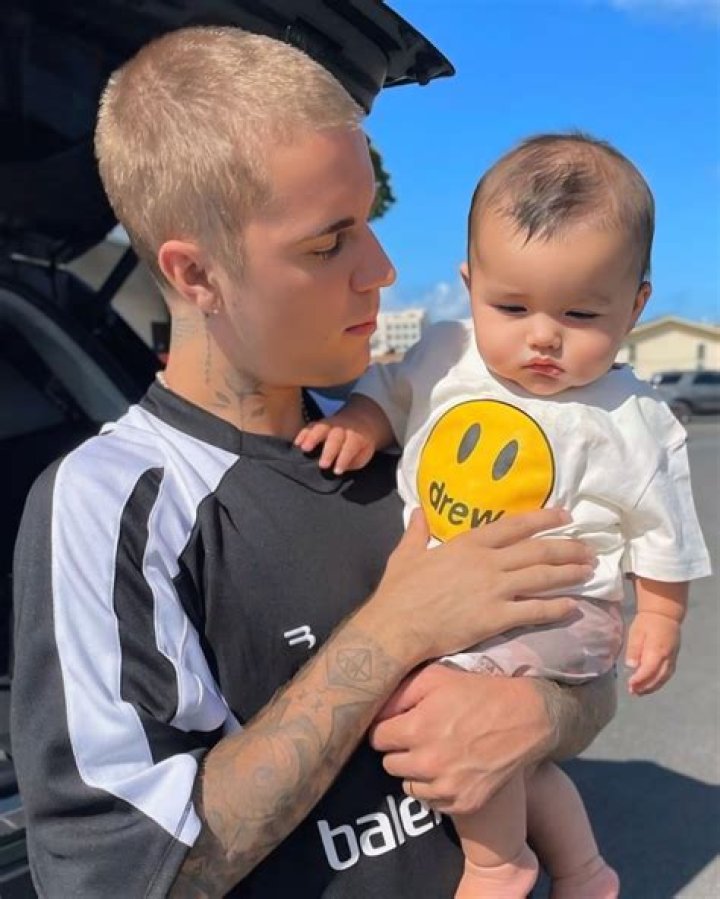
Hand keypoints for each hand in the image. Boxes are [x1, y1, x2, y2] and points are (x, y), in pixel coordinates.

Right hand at [295, 416, 375, 473]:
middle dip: (329, 451)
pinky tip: (296, 443)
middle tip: (322, 465)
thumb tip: (338, 471)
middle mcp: (343, 428)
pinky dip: (303, 433)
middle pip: (335, 437)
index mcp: (356, 436)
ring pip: (321, 428)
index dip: (343, 459)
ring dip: (312, 438)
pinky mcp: (320, 423)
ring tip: (304, 449)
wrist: (361, 420)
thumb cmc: (361, 444)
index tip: (337, 471)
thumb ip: (353, 462)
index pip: (350, 447)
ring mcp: (330, 423)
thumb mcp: (364, 454)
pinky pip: (311, 426)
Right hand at [359, 508, 593, 666]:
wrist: (397, 626)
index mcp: (468, 543)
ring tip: (588, 572)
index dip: (543, 519)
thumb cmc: (400, 590)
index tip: (565, 515)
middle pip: (537, 551)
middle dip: (567, 548)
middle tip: (588, 550)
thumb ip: (417, 531)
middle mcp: (487, 562)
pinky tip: (572, 607)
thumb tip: (418, 511)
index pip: (515, 526)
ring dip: (569, 574)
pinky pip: (534, 611)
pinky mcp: (496, 618)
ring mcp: (494, 590)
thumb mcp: (406, 553)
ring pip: (542, 578)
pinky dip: (556, 608)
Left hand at [370, 664, 552, 814]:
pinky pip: (432, 801)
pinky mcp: (463, 804)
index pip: (376, 738)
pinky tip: (450, 768)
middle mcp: (428, 762)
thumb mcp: (436, 677)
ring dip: (415, 771)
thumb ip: (400, 693)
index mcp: (417, 729)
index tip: (398, 723)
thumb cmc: (477, 692)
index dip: (386, 728)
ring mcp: (447, 787)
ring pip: (408, 785)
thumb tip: (376, 710)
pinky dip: (435, 788)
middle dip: (399, 749)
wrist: (526, 718)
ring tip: (434, 752)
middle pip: (389, 764)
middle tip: (417, 736)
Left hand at [625, 611, 680, 694]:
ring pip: (664, 678)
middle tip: (633, 692)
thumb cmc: (646, 622)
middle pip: (658, 678)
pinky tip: (650, 685)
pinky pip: (667, 674)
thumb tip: (631, 666)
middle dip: (646, 687)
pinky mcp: (674, 659)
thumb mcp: (636, 633)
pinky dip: (659, 682)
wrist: (664, 614)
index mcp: (657, 650)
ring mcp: (673, 658)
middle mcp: (667, 657)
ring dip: (652, 687)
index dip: (640, 680)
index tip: (630, 685)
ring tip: (639, 692)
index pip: (649, 670)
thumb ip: (634, 649)